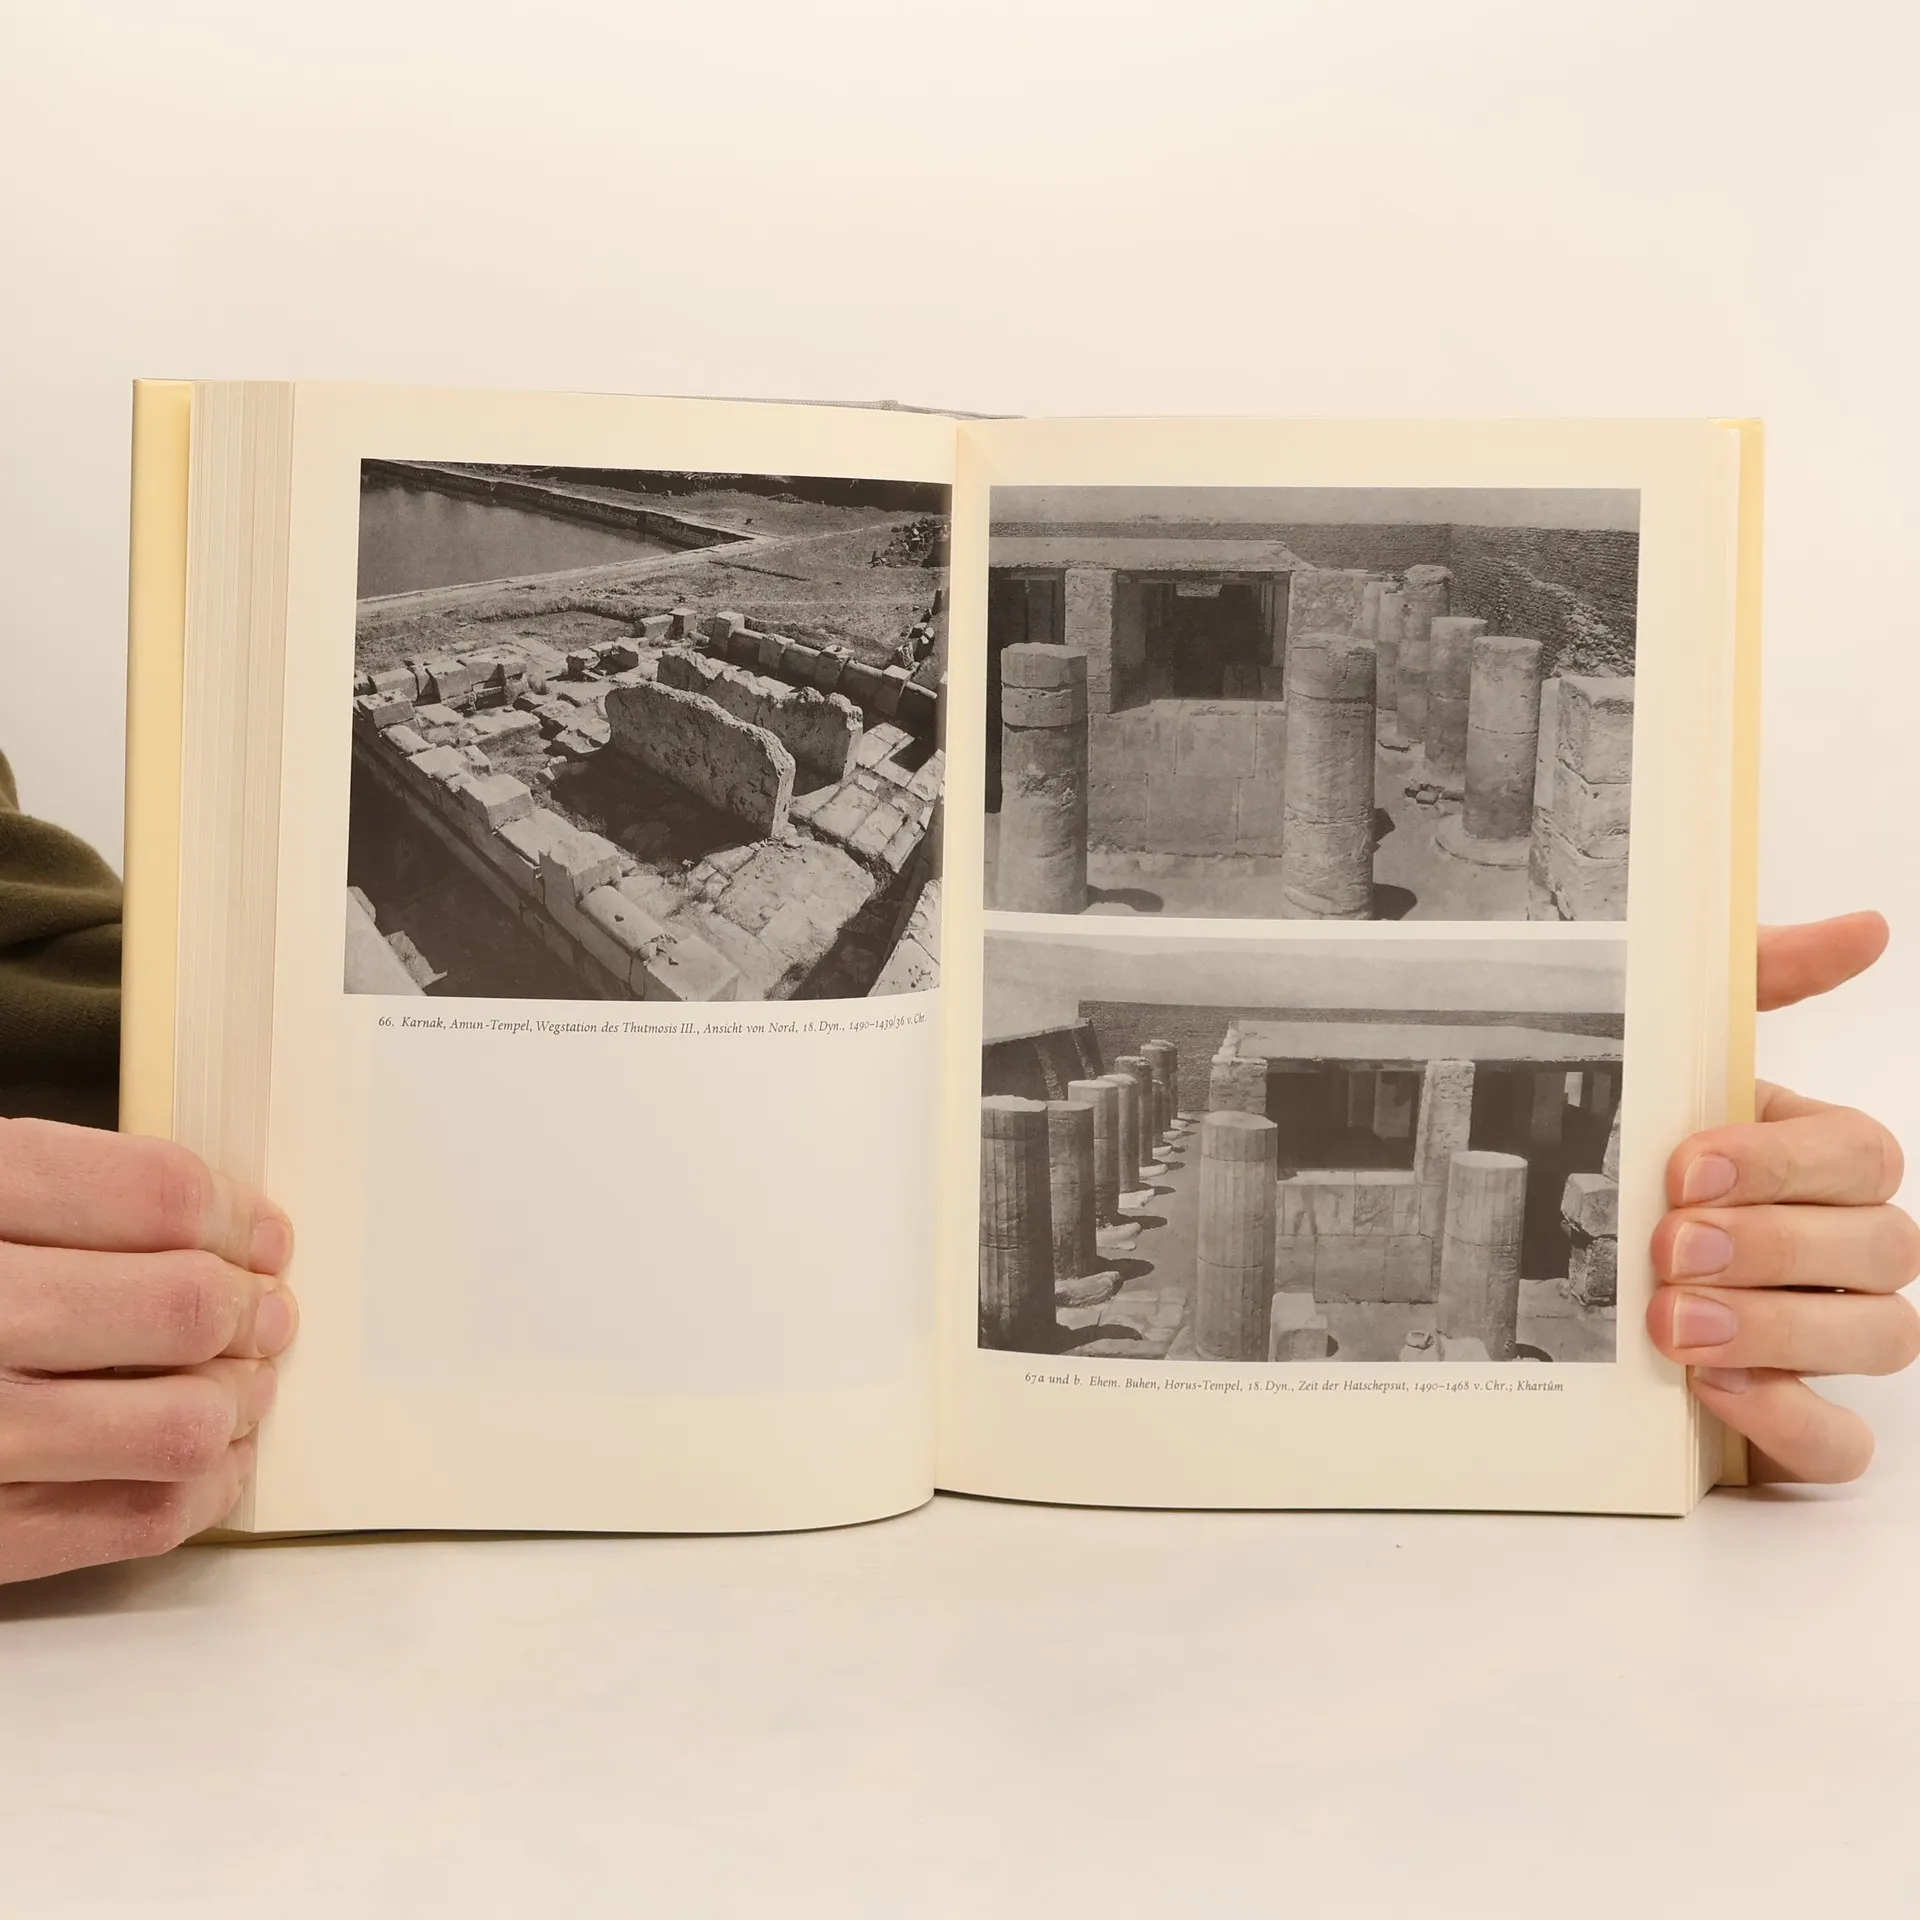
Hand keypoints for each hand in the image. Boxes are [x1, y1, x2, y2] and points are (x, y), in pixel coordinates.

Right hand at [0, 1120, 296, 1583]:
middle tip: (266, 1311)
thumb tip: (222, 1232)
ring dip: (237, 1401)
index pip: (156, 1194)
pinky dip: (202, 1489)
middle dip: (251, 1311)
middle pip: (185, 1307)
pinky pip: (136, 1519)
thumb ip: (59, 1196)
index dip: (235, 1216)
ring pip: (180, 1423)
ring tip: (239, 1383)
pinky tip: (209, 1459)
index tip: (262, 1236)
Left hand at [1648, 913, 1918, 1481]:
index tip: (1683, 1167)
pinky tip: (1715, 1393)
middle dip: (1775, 1248)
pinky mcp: (1787, 1415)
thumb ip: (1761, 978)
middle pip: (1880, 1248)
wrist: (1539, 1255)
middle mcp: (1839, 1247)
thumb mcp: (1673, 1052)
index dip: (1782, 1163)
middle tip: (1670, 1247)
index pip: (1862, 1155)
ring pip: (1881, 1338)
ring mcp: (1823, 1335)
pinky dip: (1794, 1420)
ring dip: (1781, 1331)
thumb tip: (1865, 926)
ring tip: (1675, 1322)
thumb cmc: (1633, 1141)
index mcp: (1817, 1158)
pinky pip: (1840, 1440)